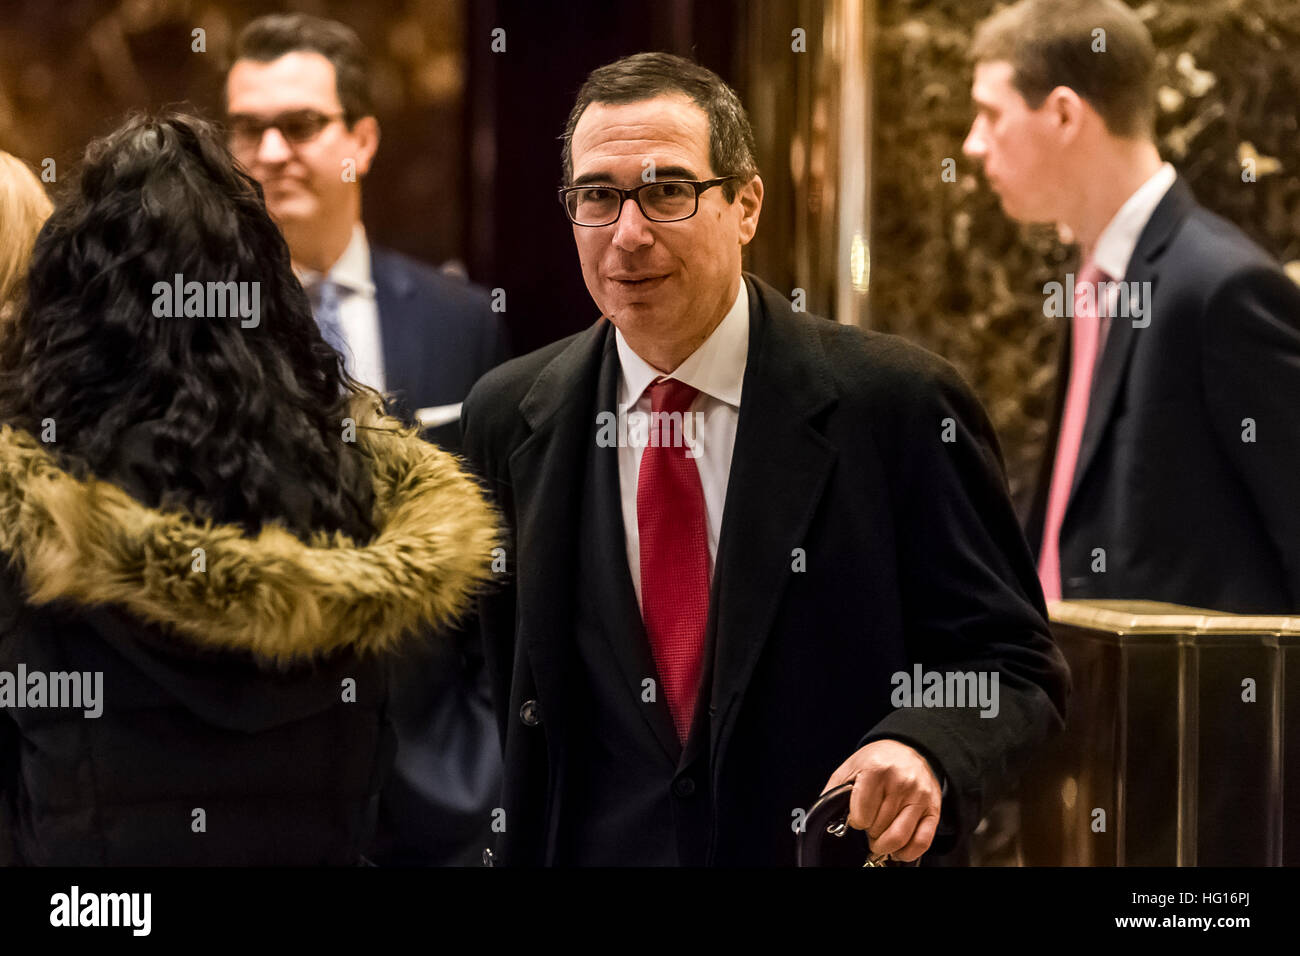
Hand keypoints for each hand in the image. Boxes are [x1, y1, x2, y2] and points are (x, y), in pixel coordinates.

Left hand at [821, 739, 942, 862]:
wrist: (909, 749)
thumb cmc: (878, 760)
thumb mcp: (850, 767)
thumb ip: (833, 791)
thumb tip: (816, 816)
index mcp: (877, 770)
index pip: (861, 815)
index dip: (856, 821)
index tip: (857, 816)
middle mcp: (901, 782)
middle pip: (879, 828)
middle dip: (870, 833)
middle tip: (869, 825)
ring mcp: (919, 797)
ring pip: (899, 838)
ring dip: (885, 845)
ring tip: (880, 839)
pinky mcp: (933, 809)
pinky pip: (922, 841)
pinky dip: (907, 852)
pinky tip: (898, 849)